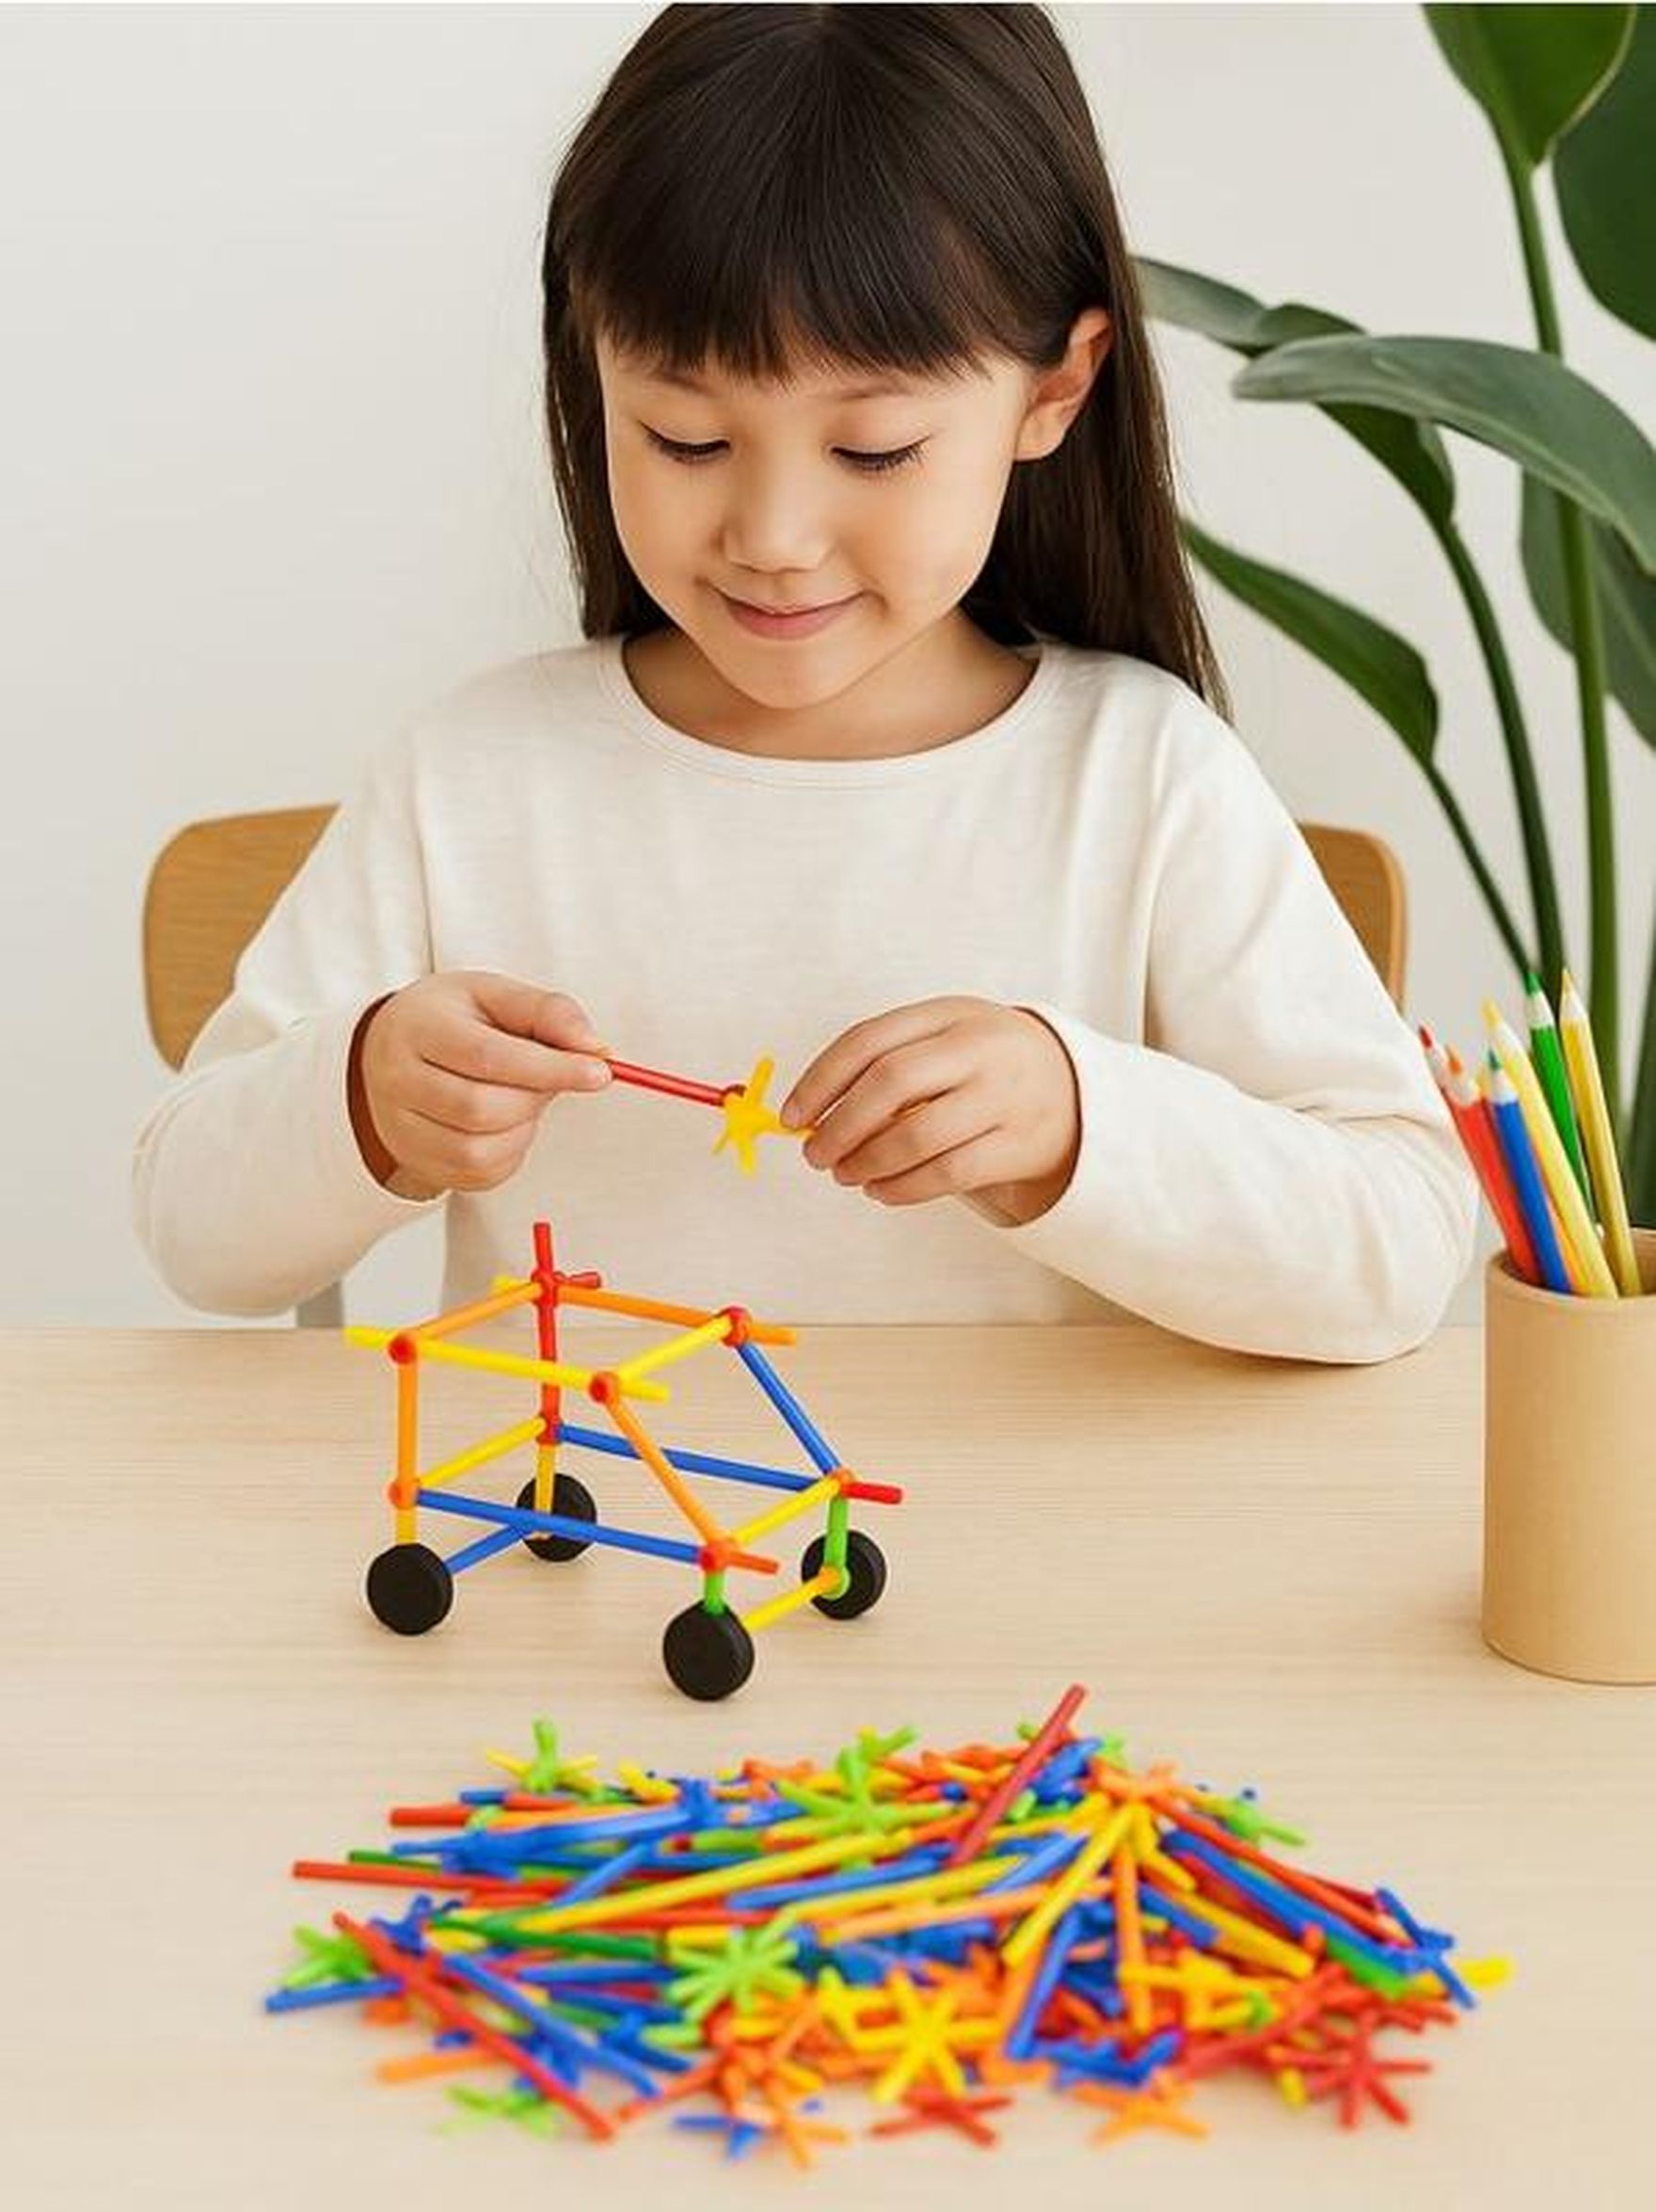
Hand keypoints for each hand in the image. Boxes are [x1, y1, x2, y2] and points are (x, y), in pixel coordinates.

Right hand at [348, 971, 611, 1198]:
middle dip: (536, 1097)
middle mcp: (398, 1082)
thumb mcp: (494, 994)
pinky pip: (480, 1173)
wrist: (390, 1051)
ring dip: (523, 1127)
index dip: (550, 1068)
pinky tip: (507, 1121)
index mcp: (417, 1028)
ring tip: (524, 1095)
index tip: (599, 1071)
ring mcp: (402, 1130)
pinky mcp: (419, 1163)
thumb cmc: (449, 1020)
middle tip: (555, 1076)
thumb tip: (594, 1049)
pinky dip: (511, 1150)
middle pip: (481, 1108)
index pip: (487, 1056)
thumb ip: (547, 1012)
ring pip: (479, 1150)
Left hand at [780, 997, 1080, 1224]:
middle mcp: (980, 1047)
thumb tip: (811, 1119)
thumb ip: (886, 1067)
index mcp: (949, 1012)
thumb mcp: (944, 1042)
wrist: (1076, 1091)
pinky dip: (902, 1187)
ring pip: (917, 1135)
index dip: (820, 1081)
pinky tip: (880, 1191)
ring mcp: (1004, 1096)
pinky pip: (947, 1173)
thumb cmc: (982, 1068)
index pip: (869, 1040)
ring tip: (844, 1175)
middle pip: (891, 1083)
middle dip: (840, 1125)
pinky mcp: (1019, 1145)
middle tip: (814, 1155)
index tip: (792, 1117)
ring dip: (867, 1162)